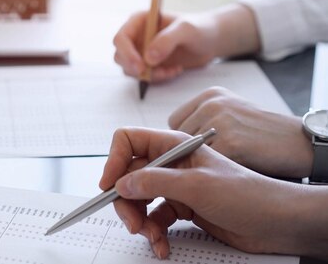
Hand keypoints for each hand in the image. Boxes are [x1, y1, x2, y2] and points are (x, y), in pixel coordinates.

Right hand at [99, 127, 323, 258]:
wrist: (276, 222)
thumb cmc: (247, 194)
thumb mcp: (196, 186)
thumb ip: (155, 182)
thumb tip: (122, 183)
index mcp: (174, 145)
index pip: (129, 141)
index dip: (114, 160)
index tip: (109, 185)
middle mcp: (171, 163)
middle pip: (129, 176)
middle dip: (126, 201)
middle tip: (132, 223)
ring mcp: (175, 186)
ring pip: (139, 199)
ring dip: (139, 220)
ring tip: (151, 236)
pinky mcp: (182, 208)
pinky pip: (154, 218)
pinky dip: (153, 232)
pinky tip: (162, 244)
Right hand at [113, 4, 259, 81]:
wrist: (211, 40)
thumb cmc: (200, 28)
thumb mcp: (187, 29)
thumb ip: (167, 40)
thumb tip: (148, 58)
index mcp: (140, 21)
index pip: (121, 38)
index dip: (127, 53)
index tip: (141, 66)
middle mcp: (136, 36)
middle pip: (120, 56)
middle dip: (136, 68)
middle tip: (157, 72)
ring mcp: (141, 51)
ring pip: (130, 69)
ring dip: (149, 75)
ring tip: (171, 70)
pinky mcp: (149, 64)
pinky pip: (144, 76)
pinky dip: (158, 78)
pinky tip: (175, 70)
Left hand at [168, 87, 311, 177]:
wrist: (300, 143)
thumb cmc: (265, 135)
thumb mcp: (232, 113)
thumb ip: (204, 119)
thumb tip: (171, 140)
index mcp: (210, 95)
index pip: (174, 121)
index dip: (184, 140)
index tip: (200, 151)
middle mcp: (211, 103)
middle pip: (178, 138)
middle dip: (190, 153)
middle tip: (215, 160)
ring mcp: (219, 121)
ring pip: (188, 153)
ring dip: (202, 163)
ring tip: (226, 163)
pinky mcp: (229, 142)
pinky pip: (206, 164)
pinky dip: (215, 172)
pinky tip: (232, 170)